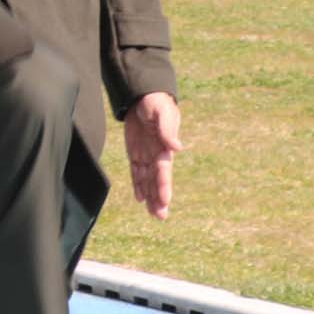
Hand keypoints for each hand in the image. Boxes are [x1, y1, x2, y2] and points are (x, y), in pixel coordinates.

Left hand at [123, 91, 181, 220]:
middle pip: (157, 180)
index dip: (164, 186)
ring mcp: (146, 154)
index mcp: (165, 147)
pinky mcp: (136, 152)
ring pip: (148, 180)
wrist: (144, 96)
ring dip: (150, 196)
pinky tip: (140, 199)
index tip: (164, 201)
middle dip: (159, 199)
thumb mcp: (163, 112)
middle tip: (160, 217)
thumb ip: (168, 129)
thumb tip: (177, 147)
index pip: (164, 171)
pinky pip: (137, 172)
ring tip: (153, 214)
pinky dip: (139, 185)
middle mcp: (157, 154)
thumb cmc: (157, 103)